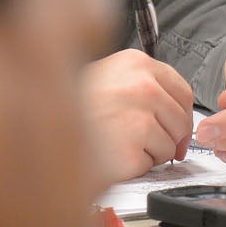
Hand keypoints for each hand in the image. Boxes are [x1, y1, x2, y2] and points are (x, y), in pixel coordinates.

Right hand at [83, 49, 193, 183]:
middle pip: (181, 120)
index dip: (180, 113)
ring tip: (117, 141)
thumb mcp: (106, 77)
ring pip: (170, 144)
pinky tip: (112, 152)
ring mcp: (138, 114)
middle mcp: (140, 84)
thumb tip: (172, 110)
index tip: (172, 126)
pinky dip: (135, 165)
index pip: (183, 90)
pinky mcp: (133, 144)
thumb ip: (139, 84)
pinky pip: (152, 163)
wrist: (42, 131)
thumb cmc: (72, 106)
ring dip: (149, 151)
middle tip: (136, 138)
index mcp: (134, 62)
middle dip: (165, 136)